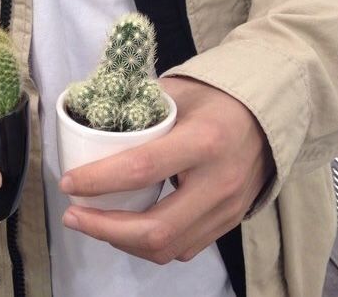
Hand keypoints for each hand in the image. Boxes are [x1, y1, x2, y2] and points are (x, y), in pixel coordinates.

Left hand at [59, 76, 273, 262]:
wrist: (269, 114)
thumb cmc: (216, 97)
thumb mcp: (178, 90)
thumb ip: (139, 106)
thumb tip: (93, 121)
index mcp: (204, 141)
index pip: (143, 168)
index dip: (99, 180)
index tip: (68, 182)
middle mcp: (219, 183)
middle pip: (155, 228)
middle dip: (104, 228)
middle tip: (72, 214)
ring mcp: (227, 209)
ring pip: (168, 247)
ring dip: (122, 240)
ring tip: (92, 222)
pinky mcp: (229, 222)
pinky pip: (184, 248)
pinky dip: (147, 244)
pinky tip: (126, 227)